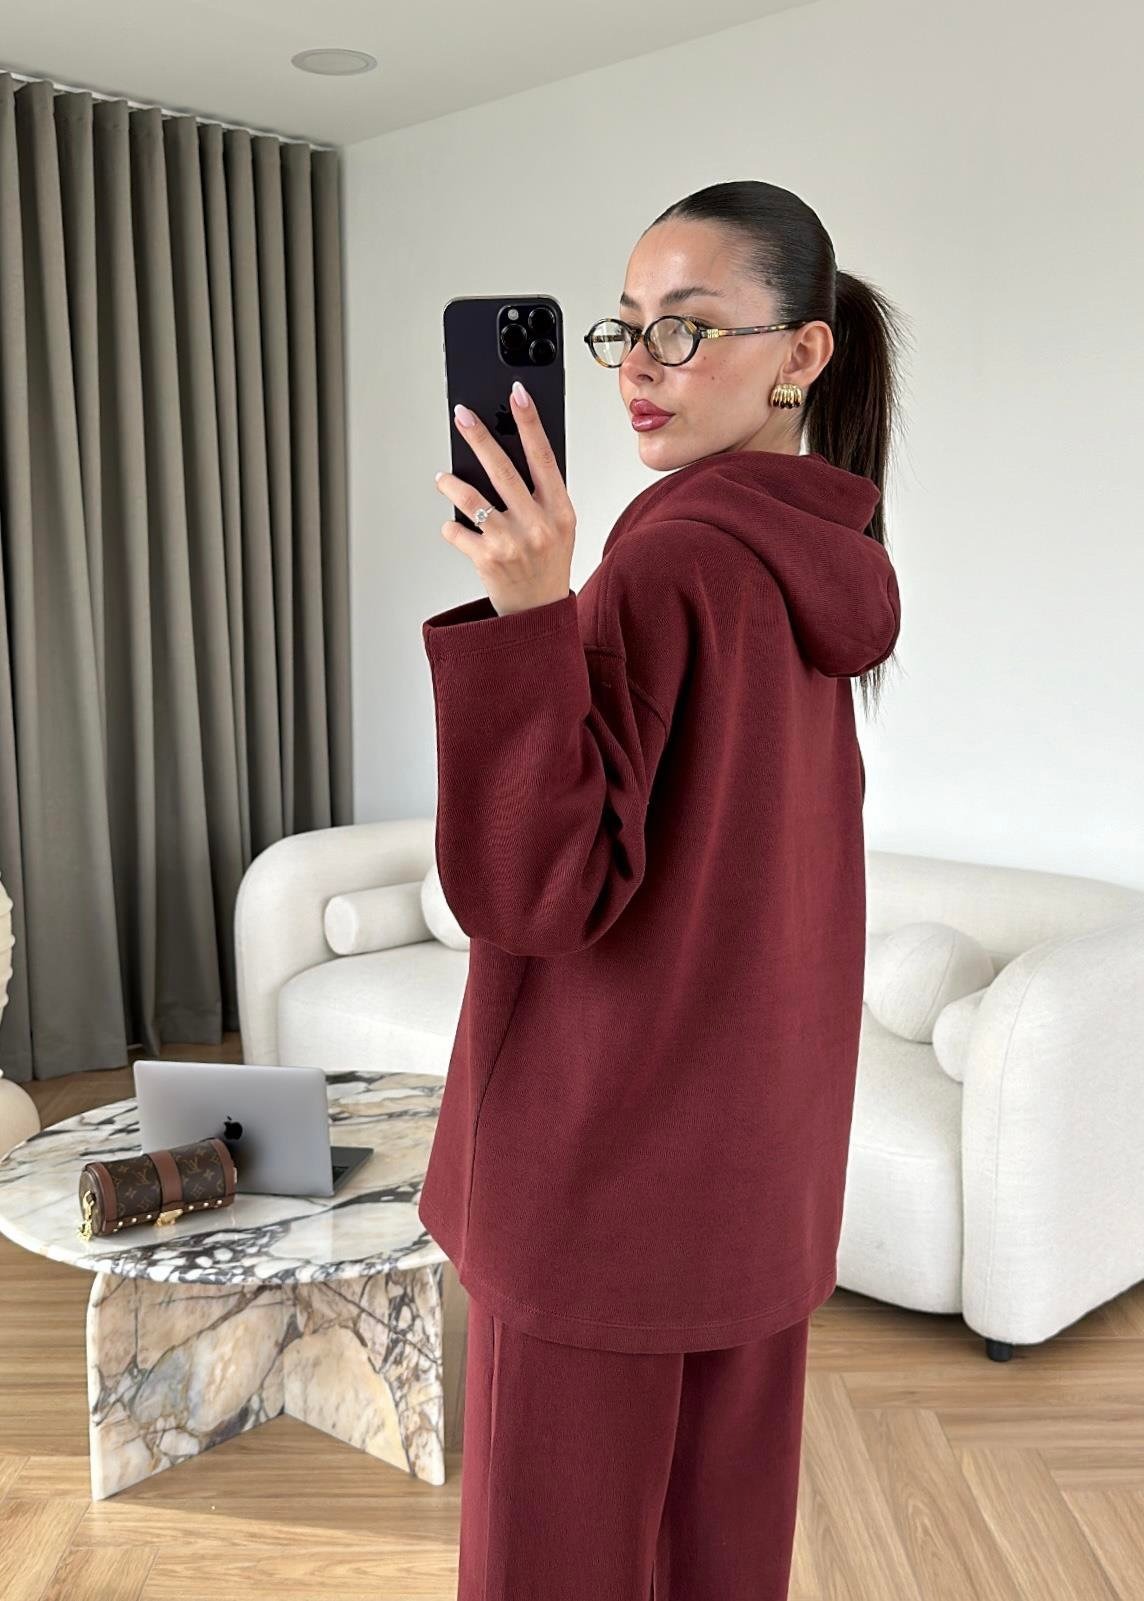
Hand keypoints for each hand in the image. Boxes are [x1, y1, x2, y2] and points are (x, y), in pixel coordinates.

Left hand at [435, 383, 575, 616]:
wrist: (538, 613)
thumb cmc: (547, 564)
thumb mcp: (560, 526)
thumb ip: (541, 494)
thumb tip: (507, 452)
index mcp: (560, 511)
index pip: (543, 457)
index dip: (530, 422)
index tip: (517, 394)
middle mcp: (538, 525)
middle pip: (502, 470)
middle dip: (479, 438)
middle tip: (462, 415)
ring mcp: (511, 543)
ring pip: (471, 499)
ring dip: (451, 484)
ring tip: (443, 478)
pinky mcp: (487, 560)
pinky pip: (456, 531)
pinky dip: (451, 527)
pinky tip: (456, 529)